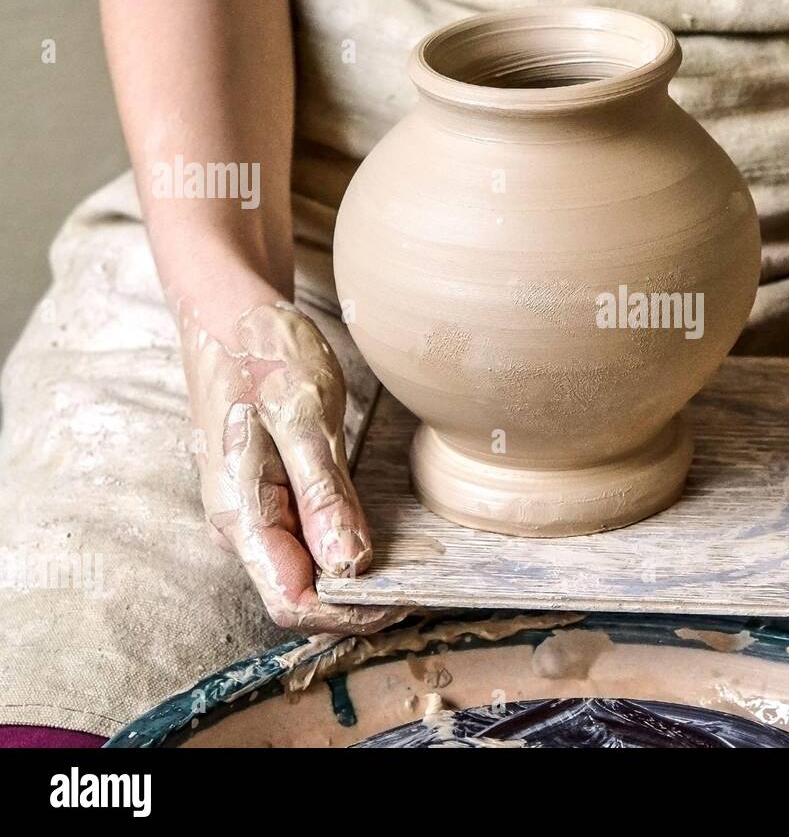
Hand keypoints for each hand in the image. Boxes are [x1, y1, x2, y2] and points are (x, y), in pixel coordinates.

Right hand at [180, 293, 408, 631]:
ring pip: (305, 569)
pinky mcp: (268, 493)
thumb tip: (349, 565)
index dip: (349, 613)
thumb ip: (323, 494)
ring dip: (355, 577)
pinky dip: (344, 546)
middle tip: (422, 582)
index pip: (293, 602)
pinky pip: (305, 539)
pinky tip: (381, 536)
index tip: (406, 598)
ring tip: (412, 565)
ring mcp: (253, 509)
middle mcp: (241, 523)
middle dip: (358, 600)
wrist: (231, 311)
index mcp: (241, 514)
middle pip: (300, 593)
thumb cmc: (266, 355)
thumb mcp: (302, 416)